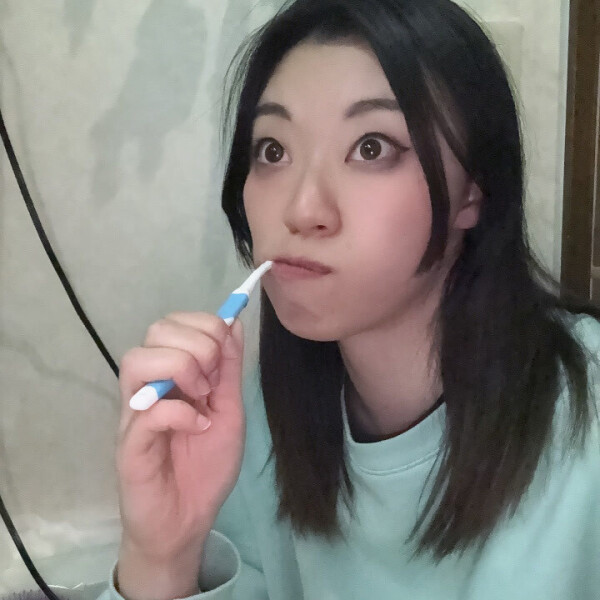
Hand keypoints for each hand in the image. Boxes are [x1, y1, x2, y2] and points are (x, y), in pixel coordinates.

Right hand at [115, 313, 245, 598]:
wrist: (187, 521)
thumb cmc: (205, 466)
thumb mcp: (229, 409)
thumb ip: (229, 368)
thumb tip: (234, 323)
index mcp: (170, 375)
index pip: (172, 323)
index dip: (203, 326)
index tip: (224, 357)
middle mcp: (147, 386)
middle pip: (155, 331)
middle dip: (197, 343)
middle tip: (213, 380)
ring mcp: (135, 414)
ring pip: (138, 360)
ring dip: (181, 368)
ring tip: (202, 397)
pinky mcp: (130, 445)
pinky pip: (147, 411)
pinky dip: (181, 411)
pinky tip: (200, 426)